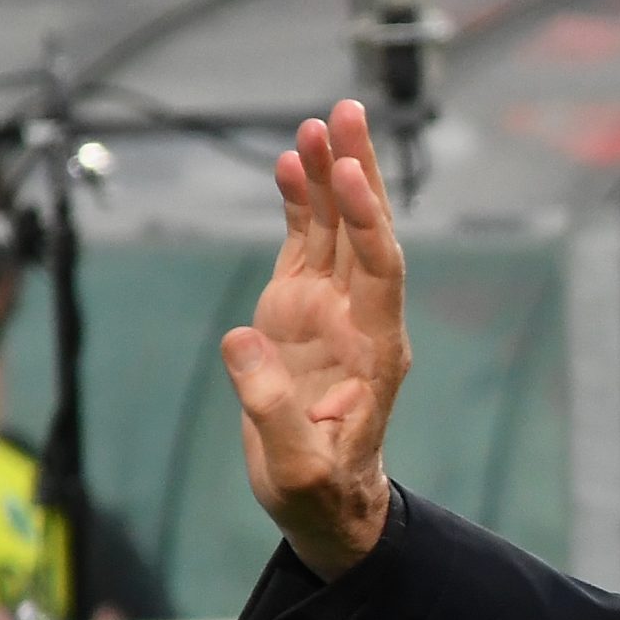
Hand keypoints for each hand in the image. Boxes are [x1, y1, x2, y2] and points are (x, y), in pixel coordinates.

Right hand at [221, 100, 408, 580]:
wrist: (327, 507)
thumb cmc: (319, 493)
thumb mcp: (296, 469)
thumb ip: (270, 407)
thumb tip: (240, 338)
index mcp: (374, 354)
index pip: (379, 274)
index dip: (367, 223)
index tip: (351, 175)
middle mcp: (362, 321)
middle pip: (368, 234)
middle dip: (360, 172)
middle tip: (348, 112)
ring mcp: (333, 313)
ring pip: (339, 230)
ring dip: (333, 175)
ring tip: (322, 120)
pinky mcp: (304, 312)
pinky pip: (308, 247)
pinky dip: (303, 205)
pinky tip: (292, 163)